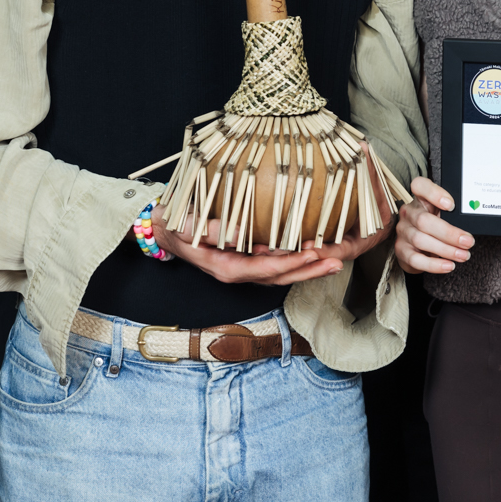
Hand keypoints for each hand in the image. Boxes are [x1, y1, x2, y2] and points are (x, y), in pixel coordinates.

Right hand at [152, 149, 394, 285]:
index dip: (290, 263)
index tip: (313, 253)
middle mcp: (239, 272)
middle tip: (337, 261)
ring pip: (282, 274)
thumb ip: (211, 230)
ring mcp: (244, 267)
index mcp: (226, 267)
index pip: (264, 269)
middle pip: (280, 277)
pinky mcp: (248, 258)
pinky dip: (296, 260)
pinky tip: (316, 252)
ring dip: (308, 268)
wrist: (164, 228)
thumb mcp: (186, 225)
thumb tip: (240, 234)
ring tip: (335, 260)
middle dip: (309, 271)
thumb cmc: (174, 224)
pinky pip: (276, 264)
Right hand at [393, 175, 473, 274]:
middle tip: (468, 242)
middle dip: (449, 233)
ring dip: (445, 250)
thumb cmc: (434, 226)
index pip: (419, 186)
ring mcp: (403, 232)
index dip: (434, 193)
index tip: (451, 205)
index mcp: (420, 200)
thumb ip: (453, 214)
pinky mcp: (402, 251)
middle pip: (424, 220)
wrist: (417, 246)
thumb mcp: (443, 215)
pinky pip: (416, 259)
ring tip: (462, 255)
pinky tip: (448, 265)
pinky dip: (434, 264)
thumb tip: (474, 216)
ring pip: (420, 240)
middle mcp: (408, 214)